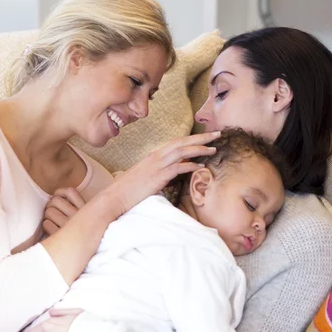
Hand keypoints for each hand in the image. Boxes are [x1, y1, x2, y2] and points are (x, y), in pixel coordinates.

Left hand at [43, 188, 85, 235]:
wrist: (88, 252)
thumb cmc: (86, 232)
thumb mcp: (89, 215)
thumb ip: (78, 203)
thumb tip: (56, 195)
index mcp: (85, 208)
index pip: (70, 191)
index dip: (60, 192)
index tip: (59, 197)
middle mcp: (78, 216)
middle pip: (55, 201)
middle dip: (51, 204)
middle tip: (53, 210)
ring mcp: (69, 226)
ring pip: (49, 212)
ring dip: (47, 215)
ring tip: (53, 220)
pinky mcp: (60, 236)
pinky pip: (46, 224)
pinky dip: (46, 225)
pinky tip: (52, 229)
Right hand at [103, 132, 219, 216]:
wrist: (114, 198)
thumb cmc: (128, 191)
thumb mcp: (145, 177)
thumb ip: (159, 172)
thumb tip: (172, 172)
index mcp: (153, 156)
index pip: (176, 142)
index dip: (192, 139)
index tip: (206, 137)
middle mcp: (156, 157)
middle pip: (182, 142)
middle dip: (201, 138)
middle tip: (217, 133)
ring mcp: (156, 166)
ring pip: (182, 152)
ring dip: (199, 149)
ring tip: (213, 149)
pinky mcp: (157, 177)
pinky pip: (177, 168)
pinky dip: (190, 166)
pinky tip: (200, 167)